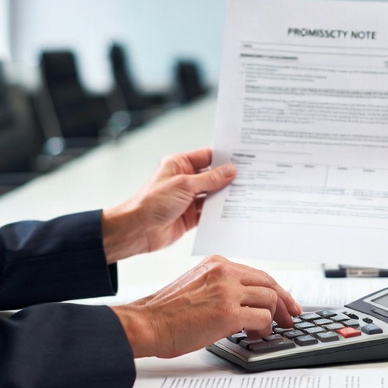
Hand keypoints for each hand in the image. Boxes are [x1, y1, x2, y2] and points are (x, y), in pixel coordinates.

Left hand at [102, 148, 234, 262]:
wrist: (136, 230)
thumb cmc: (152, 202)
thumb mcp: (184, 185)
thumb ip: (209, 179)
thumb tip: (230, 171)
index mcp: (180, 164)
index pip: (207, 157)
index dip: (224, 158)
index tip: (243, 158)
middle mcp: (185, 180)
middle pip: (212, 176)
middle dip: (228, 178)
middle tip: (250, 177)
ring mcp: (188, 198)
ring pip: (212, 195)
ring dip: (226, 196)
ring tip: (247, 193)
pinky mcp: (190, 216)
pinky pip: (209, 212)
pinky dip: (220, 212)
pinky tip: (234, 211)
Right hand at [111, 256, 301, 357]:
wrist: (148, 323)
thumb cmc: (167, 311)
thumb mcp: (197, 284)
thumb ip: (221, 286)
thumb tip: (245, 302)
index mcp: (217, 263)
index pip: (256, 273)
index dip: (274, 288)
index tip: (283, 300)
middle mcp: (224, 272)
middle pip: (268, 282)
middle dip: (284, 301)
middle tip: (291, 315)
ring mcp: (228, 291)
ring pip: (269, 298)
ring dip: (275, 317)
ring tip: (271, 329)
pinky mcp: (228, 312)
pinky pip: (262, 318)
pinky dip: (265, 328)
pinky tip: (258, 334)